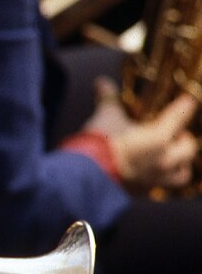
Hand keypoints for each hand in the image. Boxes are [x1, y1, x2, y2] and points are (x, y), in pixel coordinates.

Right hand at [85, 77, 198, 191]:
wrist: (84, 175)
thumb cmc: (99, 143)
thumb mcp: (105, 117)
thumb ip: (108, 99)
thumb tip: (102, 82)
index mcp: (159, 137)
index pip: (180, 116)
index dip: (185, 106)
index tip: (188, 101)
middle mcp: (164, 159)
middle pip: (189, 148)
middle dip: (184, 140)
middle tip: (176, 134)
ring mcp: (155, 177)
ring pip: (182, 174)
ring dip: (180, 165)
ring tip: (171, 159)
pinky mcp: (141, 191)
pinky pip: (160, 187)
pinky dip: (159, 179)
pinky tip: (151, 173)